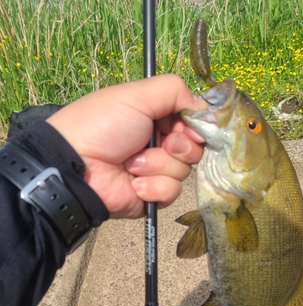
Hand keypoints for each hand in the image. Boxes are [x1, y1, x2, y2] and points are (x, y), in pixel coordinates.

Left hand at [46, 74, 206, 217]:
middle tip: (162, 143)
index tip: (186, 125)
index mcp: (155, 118)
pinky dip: (154, 187)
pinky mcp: (152, 196)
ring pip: (183, 171)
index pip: (193, 122)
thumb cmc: (103, 125)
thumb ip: (174, 90)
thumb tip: (203, 107)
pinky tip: (133, 183)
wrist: (76, 166)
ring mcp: (155, 171)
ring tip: (132, 164)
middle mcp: (158, 144)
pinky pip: (171, 192)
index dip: (195, 125)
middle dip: (180, 146)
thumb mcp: (136, 95)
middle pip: (194, 148)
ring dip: (158, 166)